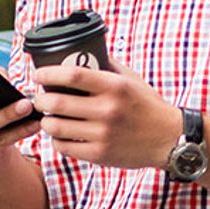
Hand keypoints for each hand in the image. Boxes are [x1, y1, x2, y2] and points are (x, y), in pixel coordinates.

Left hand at [32, 61, 182, 169]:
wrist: (170, 139)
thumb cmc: (148, 106)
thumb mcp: (131, 80)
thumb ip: (107, 66)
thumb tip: (80, 53)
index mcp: (114, 87)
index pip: (71, 75)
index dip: (48, 73)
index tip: (38, 74)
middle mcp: (108, 110)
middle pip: (57, 103)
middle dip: (41, 100)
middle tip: (40, 99)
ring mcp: (103, 134)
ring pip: (56, 127)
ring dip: (46, 121)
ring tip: (49, 118)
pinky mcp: (100, 155)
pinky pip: (65, 147)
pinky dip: (57, 141)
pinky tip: (62, 135)